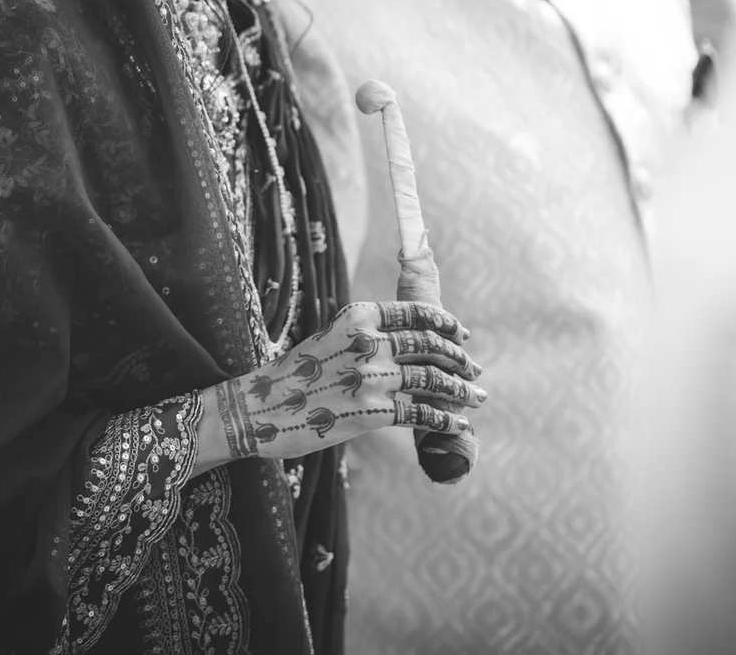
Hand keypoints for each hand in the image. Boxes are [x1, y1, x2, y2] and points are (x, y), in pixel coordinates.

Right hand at [192, 301, 486, 470]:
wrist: (259, 409)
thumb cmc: (295, 375)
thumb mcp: (330, 338)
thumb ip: (366, 337)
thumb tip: (406, 346)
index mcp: (358, 315)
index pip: (415, 313)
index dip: (445, 323)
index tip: (461, 333)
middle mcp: (368, 341)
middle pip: (429, 345)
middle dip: (458, 358)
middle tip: (474, 369)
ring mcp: (371, 377)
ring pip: (432, 379)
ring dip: (460, 390)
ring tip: (475, 397)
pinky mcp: (372, 412)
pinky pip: (421, 413)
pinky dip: (445, 419)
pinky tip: (458, 422)